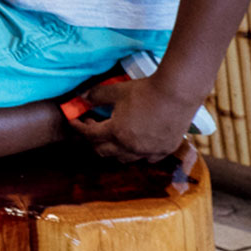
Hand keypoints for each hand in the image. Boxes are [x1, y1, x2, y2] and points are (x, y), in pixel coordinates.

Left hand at [65, 73, 199, 160]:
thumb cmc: (146, 91)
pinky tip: (134, 144)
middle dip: (93, 140)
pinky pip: (145, 159)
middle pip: (103, 151)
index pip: (90, 135)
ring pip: (124, 159)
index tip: (73, 121)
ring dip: (112, 149)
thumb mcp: (116, 91)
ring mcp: (149, 151)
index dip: (78, 128)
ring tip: (111, 135)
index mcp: (117, 132)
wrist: (177, 93)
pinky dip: (136, 154)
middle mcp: (131, 147)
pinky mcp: (164, 150)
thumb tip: (81, 98)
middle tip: (92, 126)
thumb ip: (96, 96)